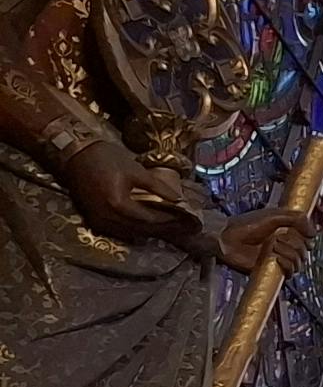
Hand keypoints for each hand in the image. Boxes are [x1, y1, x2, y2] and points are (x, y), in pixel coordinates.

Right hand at [60, 141, 200, 241]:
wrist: (74, 154)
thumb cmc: (106, 158)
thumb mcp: (136, 170)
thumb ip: (157, 187)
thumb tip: (178, 199)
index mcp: (118, 205)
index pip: (149, 219)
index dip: (168, 220)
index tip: (184, 219)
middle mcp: (107, 218)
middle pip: (140, 230)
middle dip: (161, 229)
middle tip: (179, 227)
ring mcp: (98, 220)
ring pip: (128, 233)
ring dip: (147, 231)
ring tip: (166, 227)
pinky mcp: (92, 219)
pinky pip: (116, 231)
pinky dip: (132, 229)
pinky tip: (145, 226)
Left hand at [217, 203, 313, 273]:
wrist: (227, 238)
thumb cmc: (247, 224)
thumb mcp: (275, 215)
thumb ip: (297, 219)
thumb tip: (314, 234)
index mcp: (286, 233)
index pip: (308, 239)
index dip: (307, 237)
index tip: (300, 232)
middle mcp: (284, 247)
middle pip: (305, 251)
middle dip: (295, 244)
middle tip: (278, 238)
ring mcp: (278, 259)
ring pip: (299, 263)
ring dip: (289, 254)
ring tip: (273, 247)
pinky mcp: (271, 271)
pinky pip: (290, 273)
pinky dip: (287, 265)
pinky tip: (276, 258)